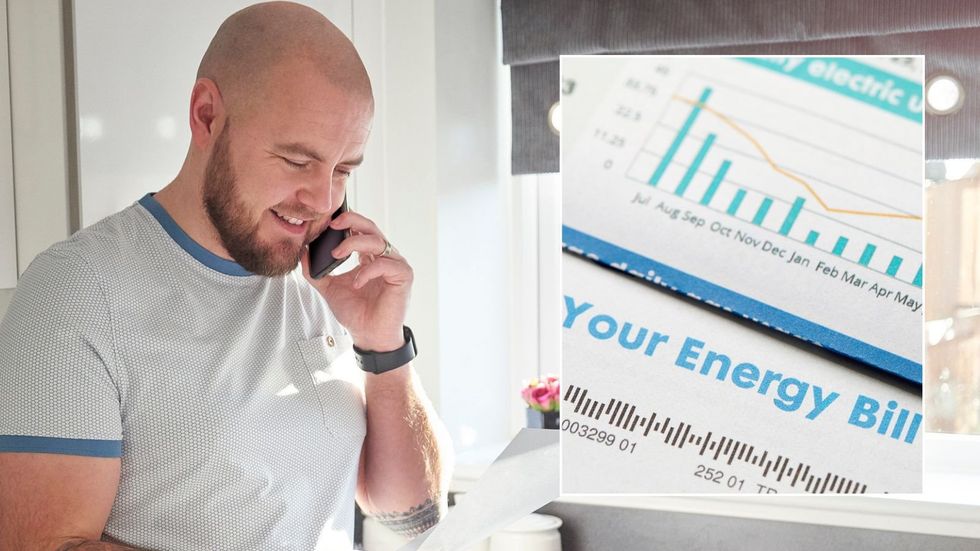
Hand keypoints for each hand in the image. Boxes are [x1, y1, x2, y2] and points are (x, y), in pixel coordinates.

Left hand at [301, 211, 411, 350]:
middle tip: (332, 224)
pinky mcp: (403, 276)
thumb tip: (303, 254)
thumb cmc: (355, 313)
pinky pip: (385, 264)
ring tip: (336, 254)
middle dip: (351, 221)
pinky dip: (367, 270)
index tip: (327, 220)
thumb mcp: (329, 288)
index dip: (346, 220)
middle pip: (371, 227)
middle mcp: (384, 256)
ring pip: (377, 241)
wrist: (368, 335)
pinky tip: (356, 282)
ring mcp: (395, 265)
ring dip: (354, 243)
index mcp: (369, 256)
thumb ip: (316, 272)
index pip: (360, 228)